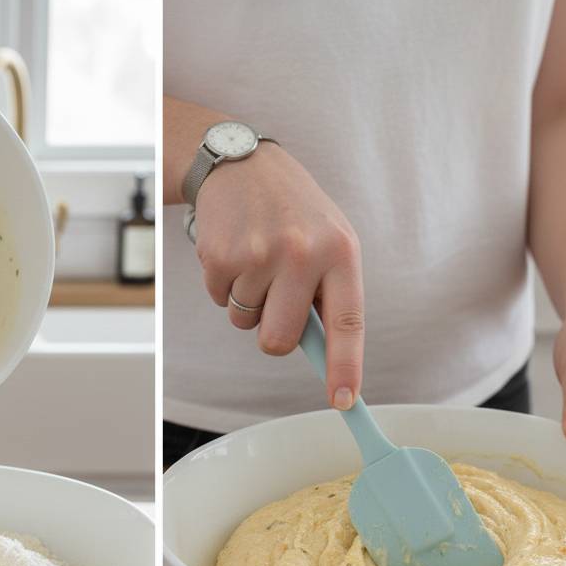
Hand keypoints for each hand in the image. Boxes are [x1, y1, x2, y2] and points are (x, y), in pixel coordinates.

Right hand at [193, 140, 364, 408]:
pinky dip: (222, 284)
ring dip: (245, 300)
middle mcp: (302, 253)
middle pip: (280, 339)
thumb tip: (325, 356)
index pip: (347, 324)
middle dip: (271, 333)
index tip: (344, 401)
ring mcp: (259, 254)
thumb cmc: (293, 210)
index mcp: (340, 252)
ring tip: (255, 257)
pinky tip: (233, 250)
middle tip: (272, 301)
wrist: (243, 163)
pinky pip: (218, 300)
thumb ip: (328, 293)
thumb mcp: (327, 239)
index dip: (345, 368)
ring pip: (244, 321)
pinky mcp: (221, 255)